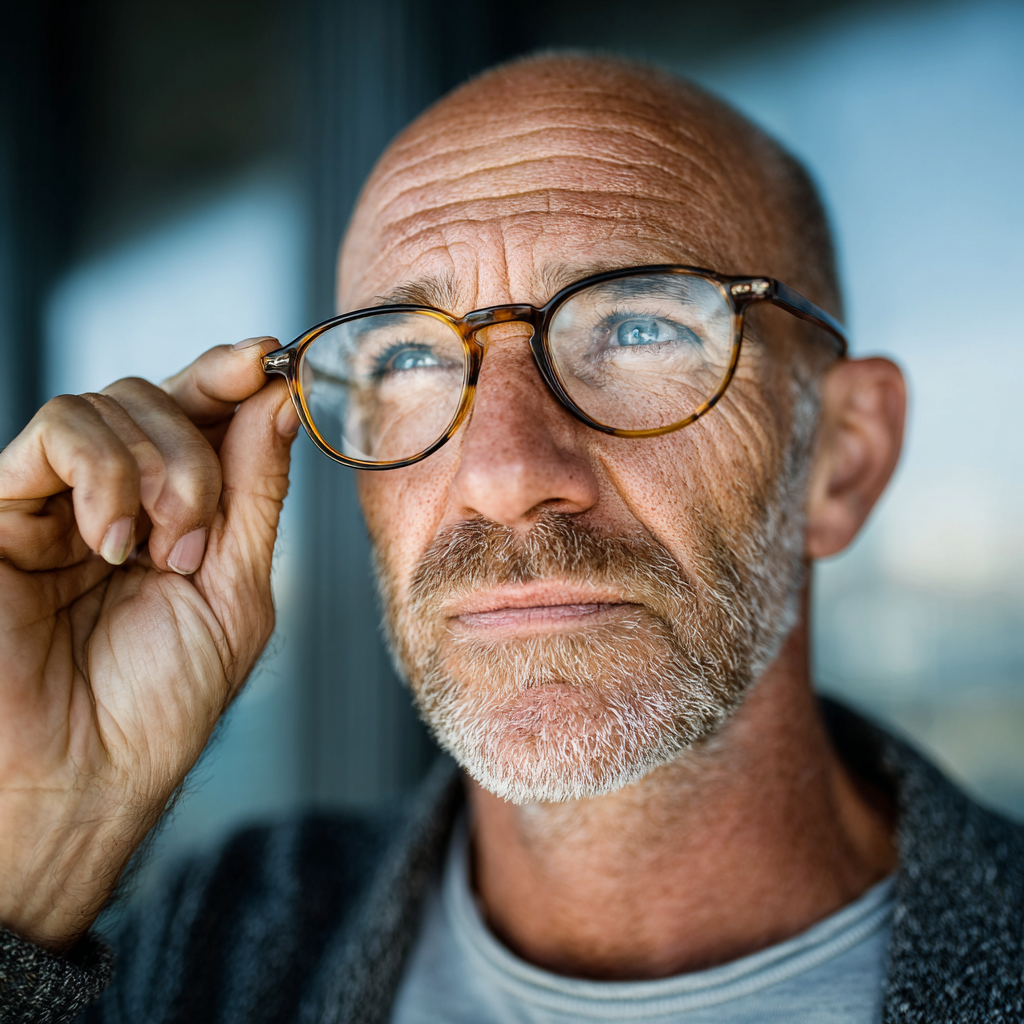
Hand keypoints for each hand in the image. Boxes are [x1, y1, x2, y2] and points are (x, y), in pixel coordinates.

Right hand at [0, 338, 298, 950]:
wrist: (83, 779)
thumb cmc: (159, 703)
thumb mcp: (237, 589)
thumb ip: (254, 492)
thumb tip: (278, 400)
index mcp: (176, 512)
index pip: (203, 413)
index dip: (234, 376)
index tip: (271, 356)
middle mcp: (117, 495)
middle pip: (160, 395)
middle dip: (201, 450)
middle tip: (200, 533)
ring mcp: (56, 499)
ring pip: (109, 403)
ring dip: (159, 469)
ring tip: (160, 551)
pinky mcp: (1, 509)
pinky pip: (55, 435)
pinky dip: (104, 473)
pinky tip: (110, 541)